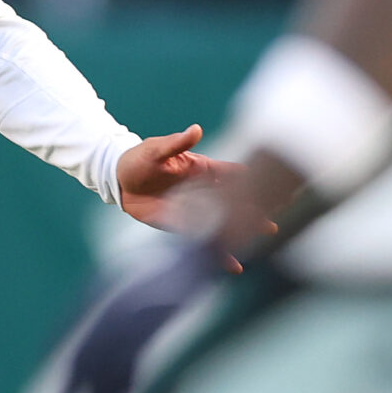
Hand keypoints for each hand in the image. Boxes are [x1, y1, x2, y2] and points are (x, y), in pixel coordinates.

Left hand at [116, 124, 257, 259]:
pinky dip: (212, 250)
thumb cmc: (140, 159)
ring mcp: (191, 209)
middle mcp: (201, 191)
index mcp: (201, 170)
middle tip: (271, 224)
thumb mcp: (157, 149)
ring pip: (219, 222)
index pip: (232, 176)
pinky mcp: (178, 224)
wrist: (119, 179)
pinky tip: (228, 262)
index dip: (251, 180)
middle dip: (251, 213)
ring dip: (236, 234)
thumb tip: (194, 129)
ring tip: (257, 245)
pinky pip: (198, 238)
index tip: (272, 187)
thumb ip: (176, 143)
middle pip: (231, 203)